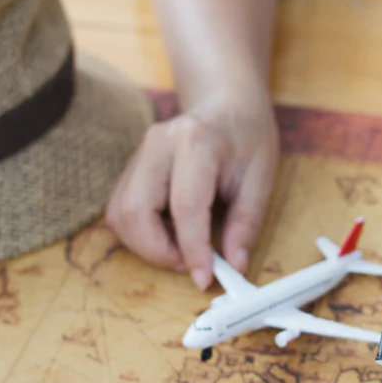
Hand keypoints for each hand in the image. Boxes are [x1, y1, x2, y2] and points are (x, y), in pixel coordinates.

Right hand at [106, 93, 279, 289]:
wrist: (227, 104)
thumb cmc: (248, 138)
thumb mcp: (261, 179)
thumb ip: (247, 223)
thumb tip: (234, 265)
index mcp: (197, 142)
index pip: (185, 205)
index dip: (192, 249)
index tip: (204, 278)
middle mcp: (158, 143)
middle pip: (136, 210)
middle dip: (158, 251)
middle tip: (189, 264)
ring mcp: (139, 153)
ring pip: (120, 214)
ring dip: (146, 246)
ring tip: (182, 249)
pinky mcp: (130, 166)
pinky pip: (120, 209)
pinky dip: (140, 234)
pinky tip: (169, 234)